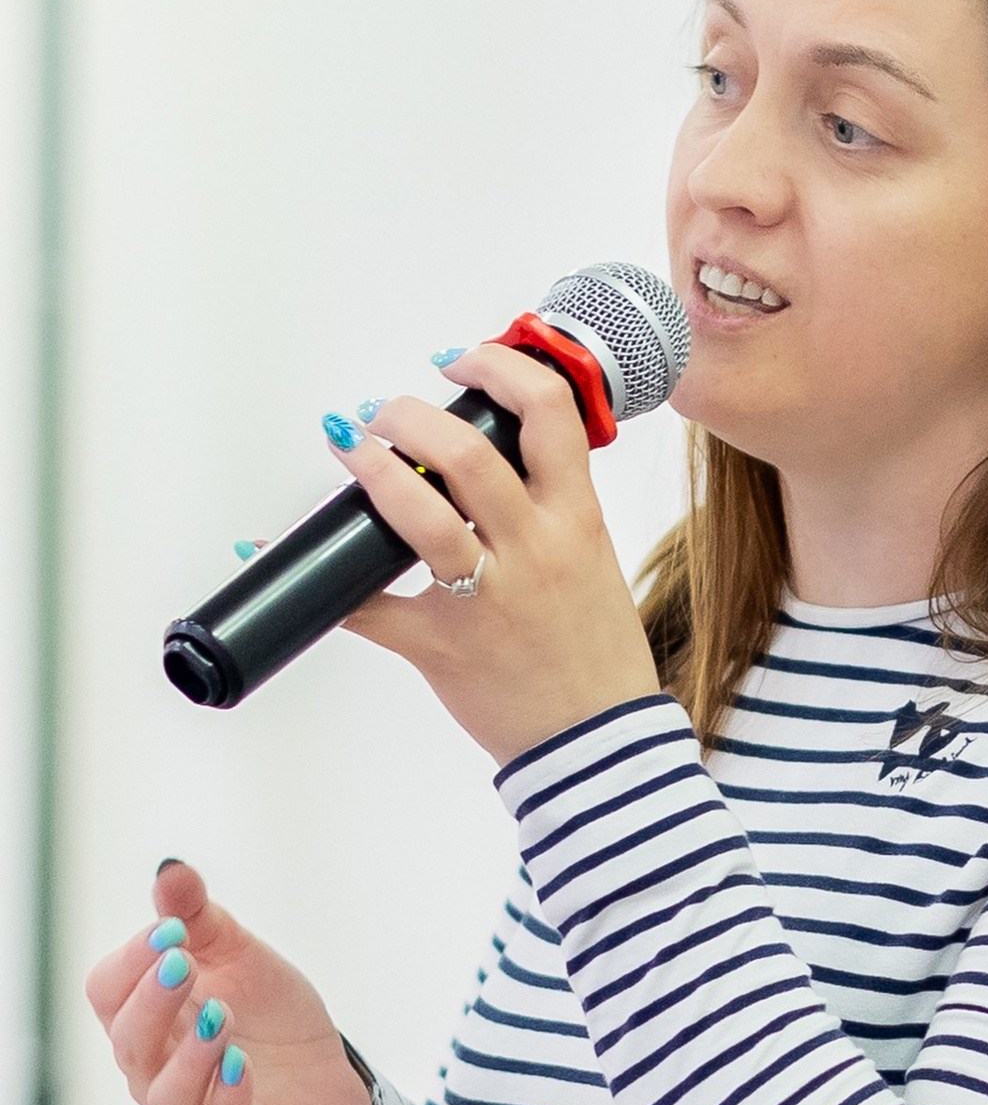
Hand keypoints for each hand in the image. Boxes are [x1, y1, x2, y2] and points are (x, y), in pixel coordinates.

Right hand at [85, 861, 377, 1104]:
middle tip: (184, 962)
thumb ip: (200, 919)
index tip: (172, 929)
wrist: (330, 1082)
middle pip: (128, 1040)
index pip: (107, 991)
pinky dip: (227, 1096)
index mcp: (147, 1021)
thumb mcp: (240, 958)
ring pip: (165, 1094)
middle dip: (152, 999)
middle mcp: (156, 1070)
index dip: (132, 960)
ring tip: (221, 1016)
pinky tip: (240, 1064)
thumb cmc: (271, 1019)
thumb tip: (170, 868)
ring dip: (190, 1053)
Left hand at [327, 341, 659, 764]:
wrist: (599, 743)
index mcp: (576, 520)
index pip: (548, 414)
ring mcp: (486, 598)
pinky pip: (366, 605)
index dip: (498, 369)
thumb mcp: (592, 561)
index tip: (460, 361)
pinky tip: (271, 545)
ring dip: (370, 466)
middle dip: (408, 416)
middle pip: (465, 451)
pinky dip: (316, 575)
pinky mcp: (441, 645)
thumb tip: (488, 459)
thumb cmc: (594, 654)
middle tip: (382, 413)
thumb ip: (547, 508)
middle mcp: (533, 549)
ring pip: (418, 514)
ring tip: (348, 442)